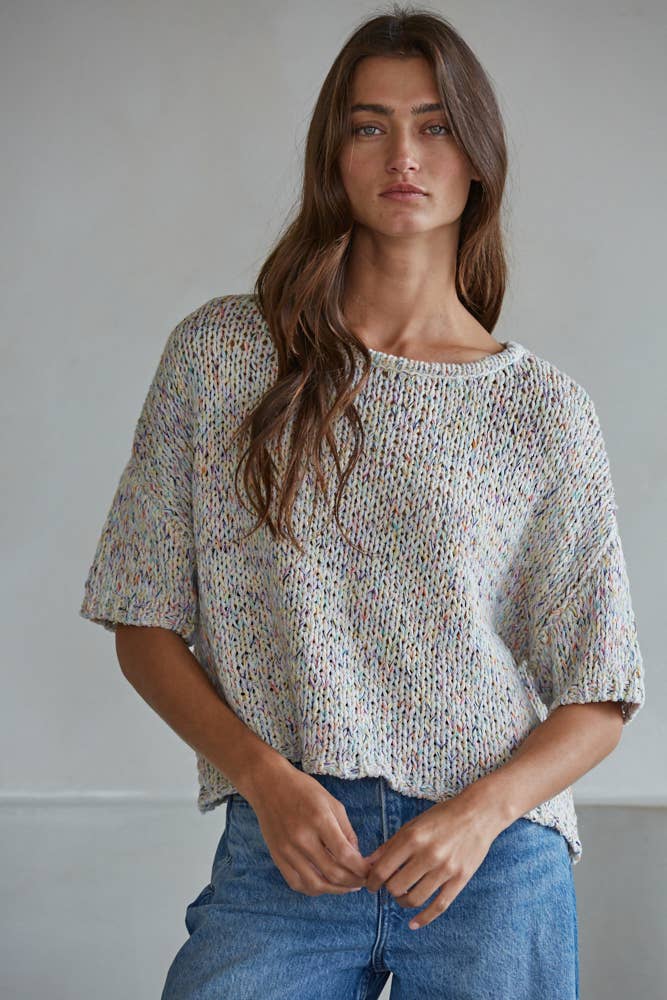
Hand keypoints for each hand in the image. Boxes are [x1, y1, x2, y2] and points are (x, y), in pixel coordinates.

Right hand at [244, 758, 371, 896]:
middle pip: (332, 873)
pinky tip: (325, 885)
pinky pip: (296, 883)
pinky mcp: (277, 857)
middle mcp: (302, 838)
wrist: (268, 785)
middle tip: (363, 881)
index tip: (370, 871)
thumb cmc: (303, 790)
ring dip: (335, 890)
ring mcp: (287, 850)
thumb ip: (346, 831)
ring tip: (347, 886)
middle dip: (353, 881)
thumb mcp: (332, 802)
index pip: (345, 855)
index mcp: (319, 820)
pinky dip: (313, 889)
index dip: (361, 869)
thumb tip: (356, 857)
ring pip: (315, 884)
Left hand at [363, 790, 504, 929]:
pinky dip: (424, 919)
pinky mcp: (460, 879)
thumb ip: (389, 846)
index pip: (382, 869)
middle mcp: (428, 854)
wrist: (477, 814)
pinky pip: (439, 906)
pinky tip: (413, 924)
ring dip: (403, 902)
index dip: (372, 881)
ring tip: (402, 897)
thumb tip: (367, 864)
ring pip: (415, 899)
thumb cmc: (441, 817)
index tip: (371, 884)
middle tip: (388, 887)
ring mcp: (445, 869)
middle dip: (388, 890)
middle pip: (396, 887)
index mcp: (412, 838)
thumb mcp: (412, 825)